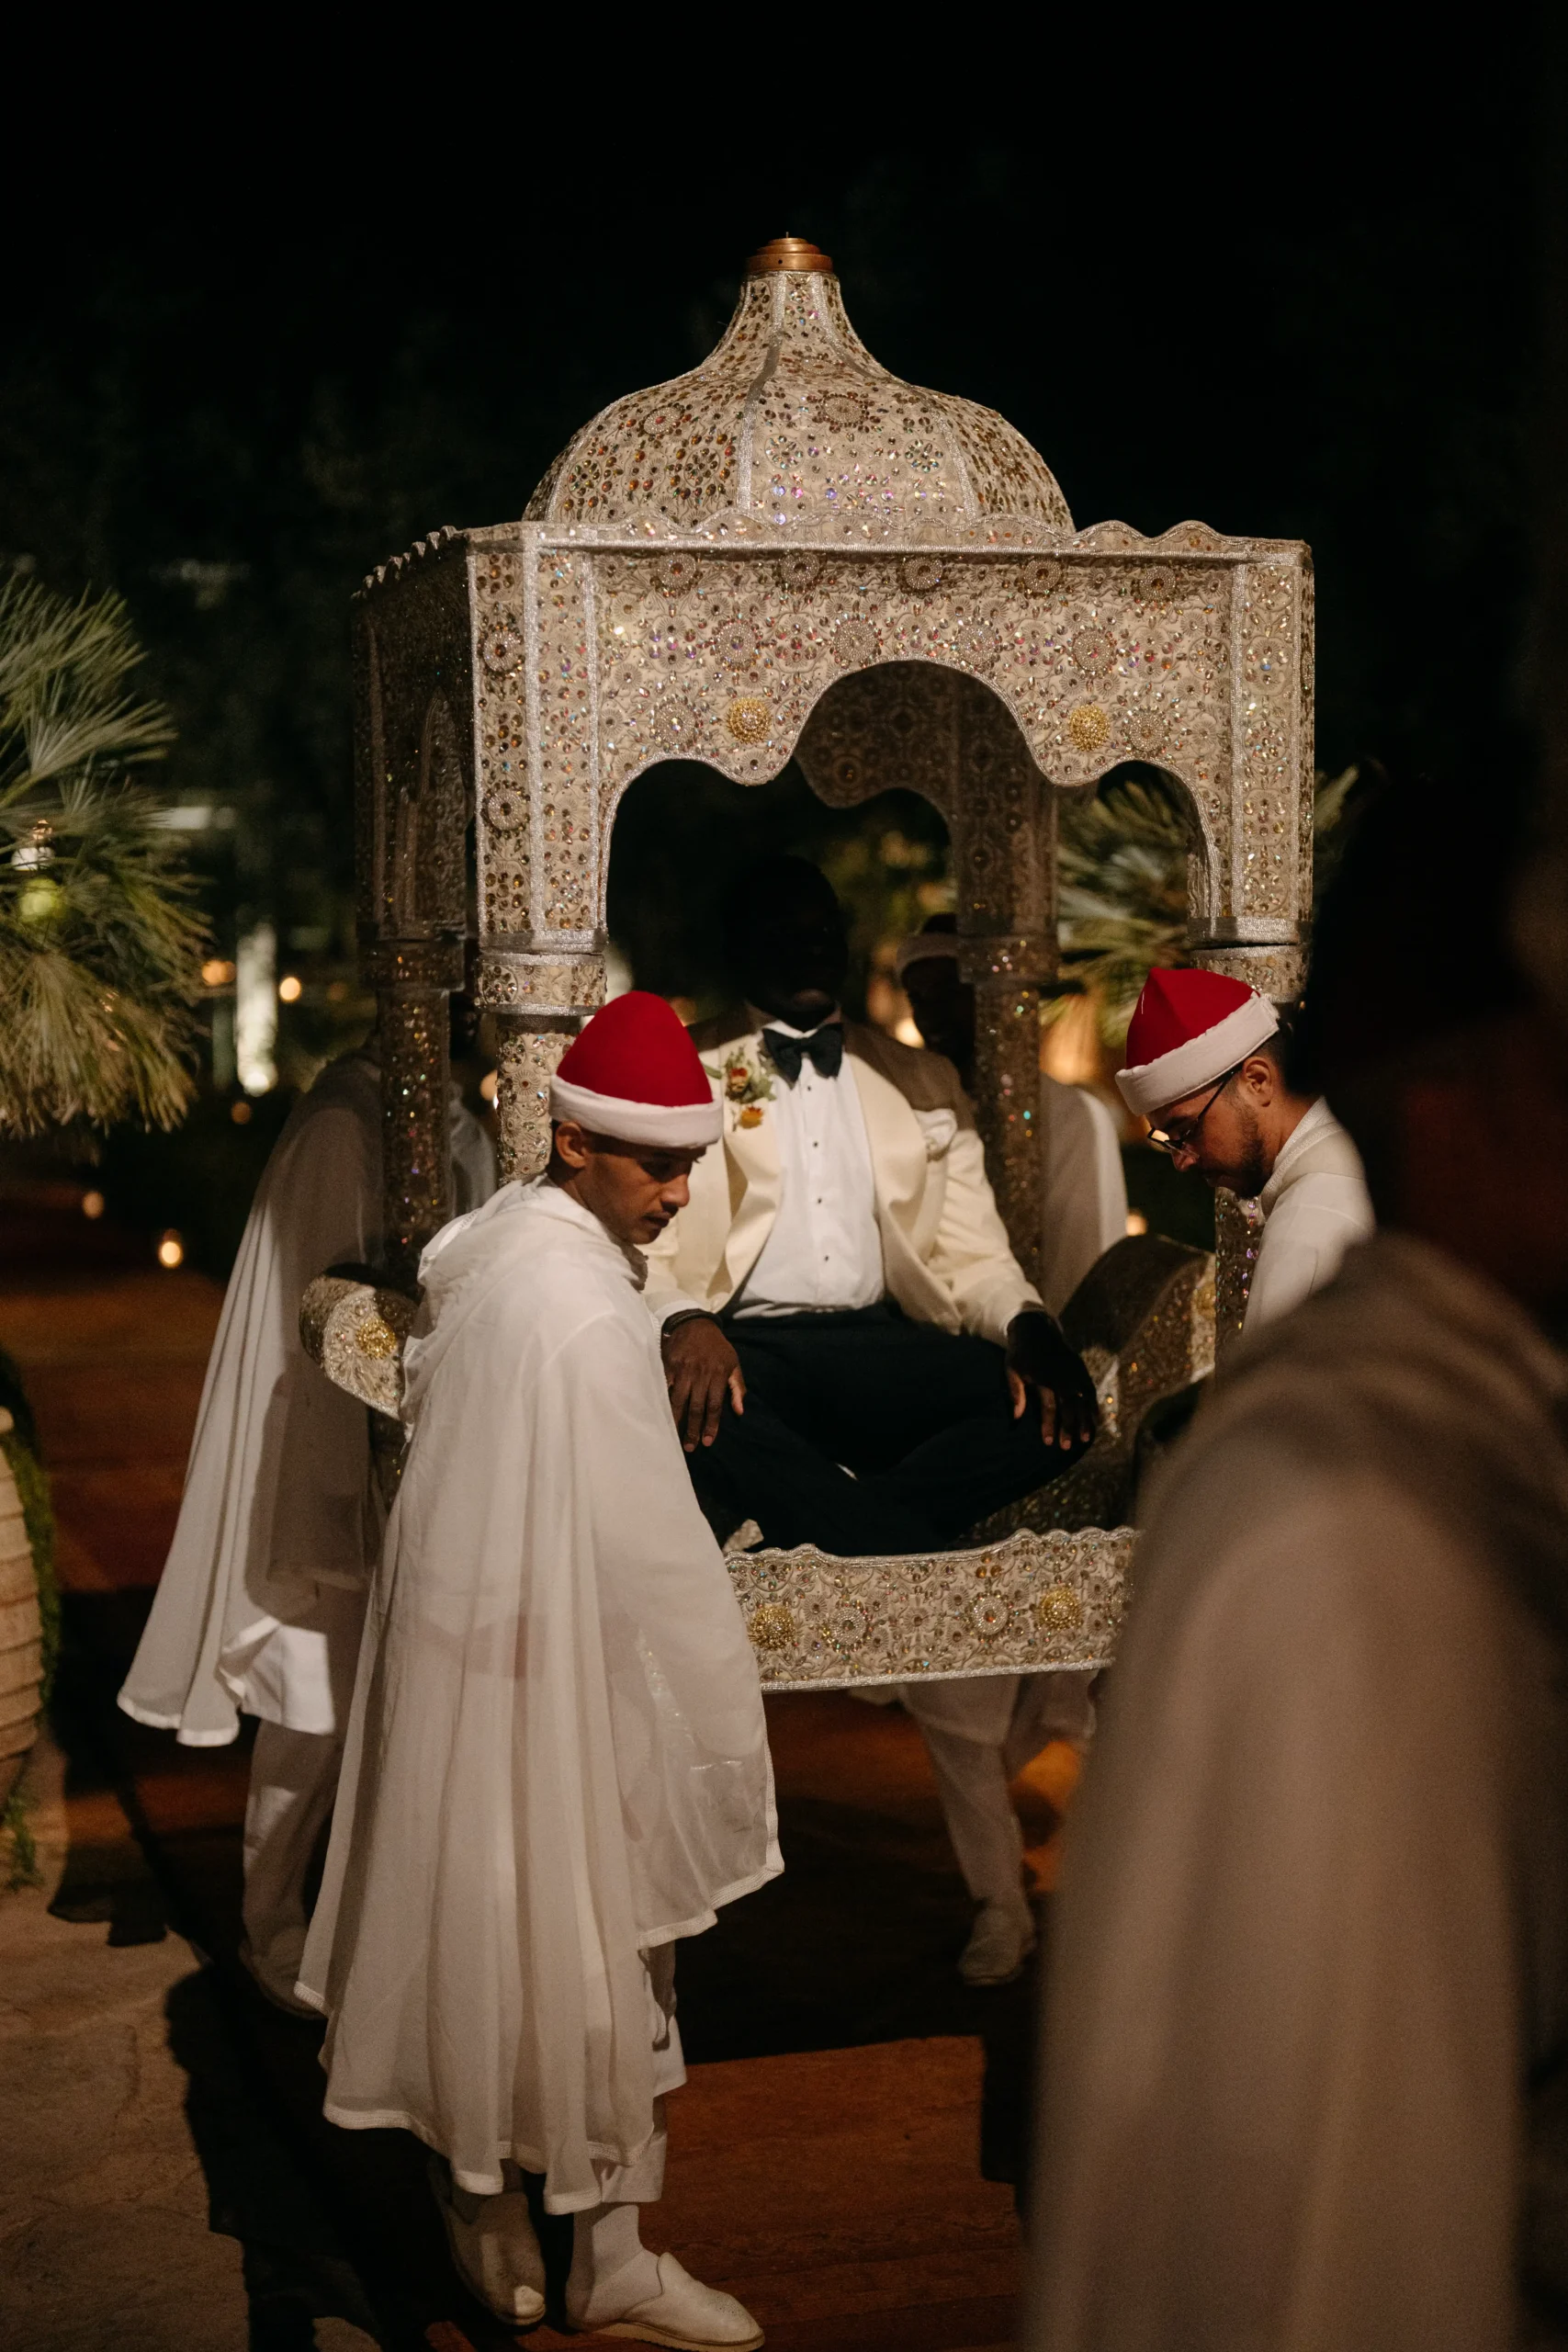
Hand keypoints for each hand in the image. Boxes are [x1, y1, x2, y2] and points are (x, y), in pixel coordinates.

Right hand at [662, 1314, 744, 1452]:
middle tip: (690, 1447)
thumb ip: (737, 1387)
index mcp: (718, 1374)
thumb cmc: (717, 1347)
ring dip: (677, 1421)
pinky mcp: (669, 1365)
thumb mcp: (733, 1363)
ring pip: (679, 1400)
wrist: (695, 1323)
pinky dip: (663, 1402)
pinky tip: (660, 1415)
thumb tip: (740, 1411)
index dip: (711, 1425)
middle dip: (693, 1429)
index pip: (714, 1405)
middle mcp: (701, 1373)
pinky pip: (665, 1388)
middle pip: (696, 1407)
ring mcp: (683, 1369)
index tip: (707, 1442)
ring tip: (674, 1437)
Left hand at [1006, 1310, 1097, 1454]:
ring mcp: (1074, 1372)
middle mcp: (1062, 1376)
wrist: (1036, 1327)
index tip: (1048, 1443)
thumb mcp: (1011, 1369)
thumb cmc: (1020, 1353)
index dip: (1049, 1426)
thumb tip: (1016, 1418)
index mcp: (1044, 1377)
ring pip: (1083, 1400)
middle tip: (1067, 1447)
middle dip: (1069, 1428)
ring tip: (1086, 1439)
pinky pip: (1090, 1390)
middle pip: (1069, 1407)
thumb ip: (1015, 1392)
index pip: (1049, 1407)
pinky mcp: (1081, 1369)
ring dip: (1085, 1420)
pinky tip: (1096, 1420)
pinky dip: (1094, 1405)